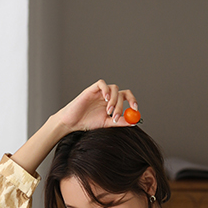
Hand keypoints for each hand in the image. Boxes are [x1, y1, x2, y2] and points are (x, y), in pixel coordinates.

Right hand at [12, 80, 138, 176]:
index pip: (126, 97)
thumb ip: (120, 122)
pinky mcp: (91, 89)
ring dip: (114, 100)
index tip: (135, 109)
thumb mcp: (106, 124)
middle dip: (121, 105)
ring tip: (108, 112)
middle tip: (116, 116)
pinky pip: (102, 84)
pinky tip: (105, 100)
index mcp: (113, 103)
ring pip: (113, 88)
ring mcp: (100, 92)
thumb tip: (134, 122)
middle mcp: (108, 96)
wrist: (72, 123)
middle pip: (121, 93)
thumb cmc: (87, 123)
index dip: (133, 101)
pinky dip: (106, 90)